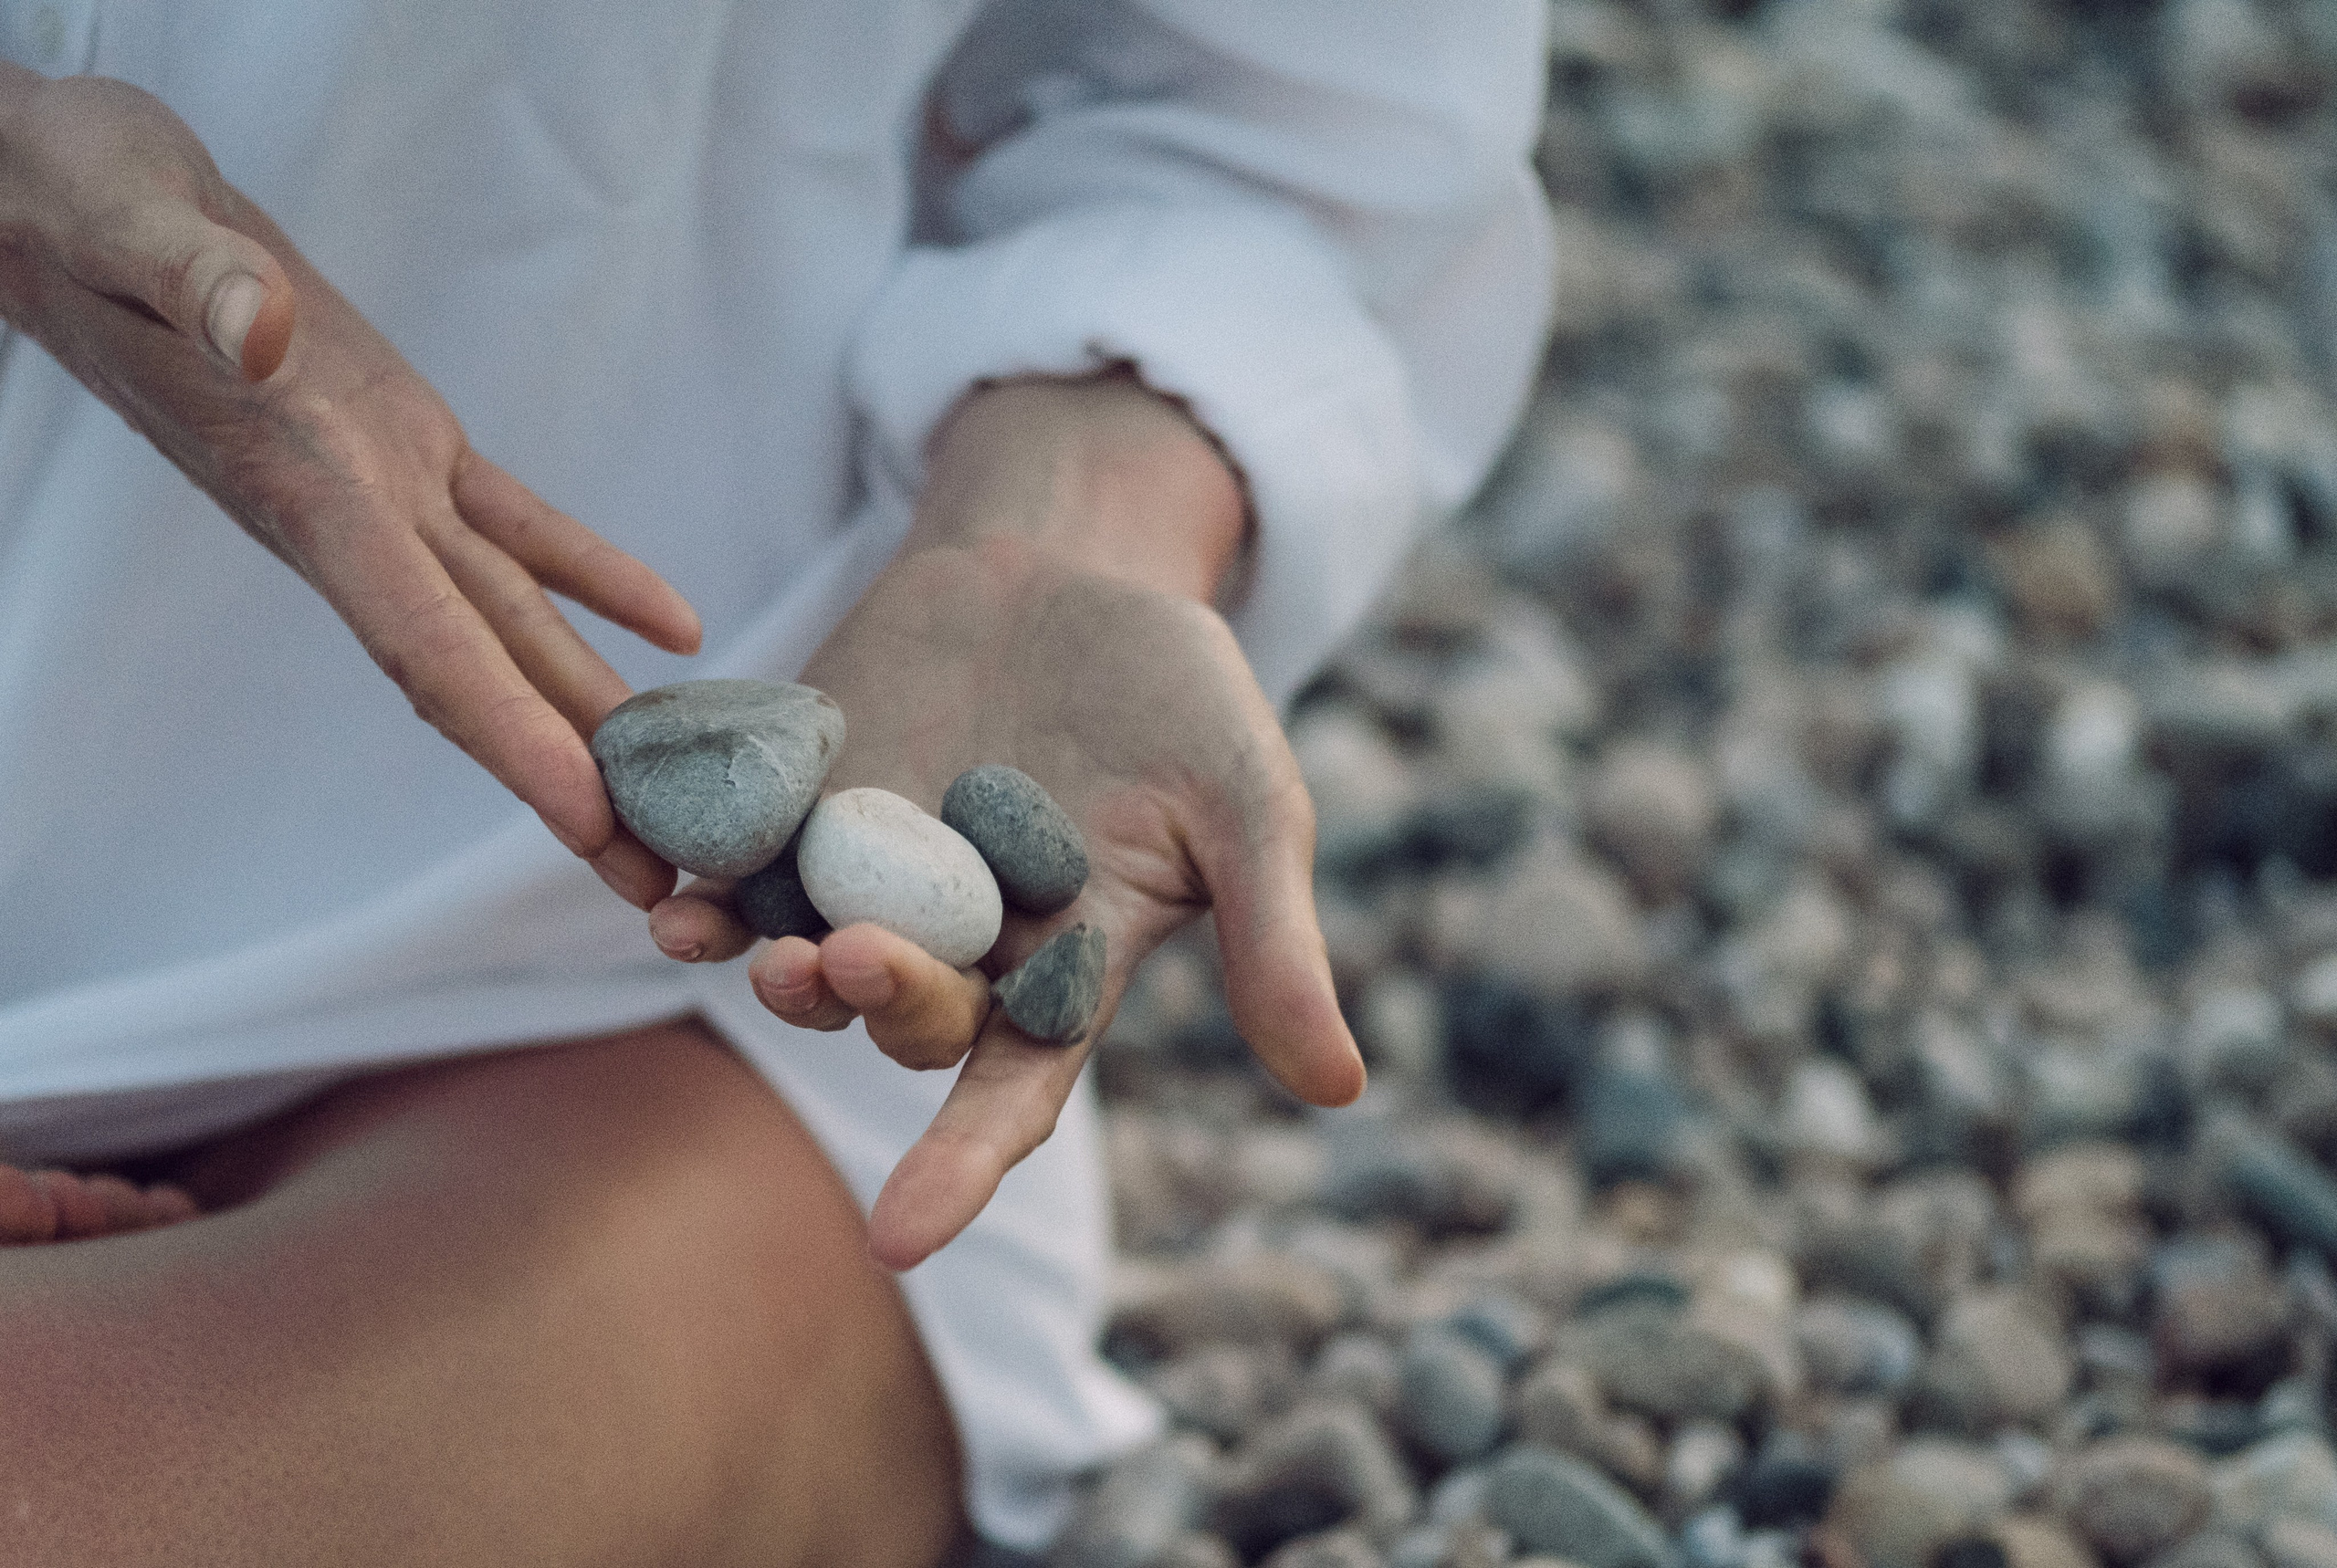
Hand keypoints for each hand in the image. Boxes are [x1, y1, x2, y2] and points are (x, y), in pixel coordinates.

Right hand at [0, 68, 699, 903]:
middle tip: (662, 884)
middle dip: (571, 783)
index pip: (420, 637)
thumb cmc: (75, 196)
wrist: (63, 197)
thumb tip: (254, 328)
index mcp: (303, 486)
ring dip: (595, 717)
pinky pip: (517, 527)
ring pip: (512, 622)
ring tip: (675, 810)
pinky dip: (594, 576)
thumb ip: (193, 279)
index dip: (504, 730)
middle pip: (484, 675)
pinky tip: (671, 626)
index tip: (583, 819)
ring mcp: (383, 486)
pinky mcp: (406, 439)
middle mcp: (352, 514)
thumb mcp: (126, 214)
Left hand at [648, 375, 1364, 1268]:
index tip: (902, 1237)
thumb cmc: (1179, 694)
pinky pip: (730, 855)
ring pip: (799, 953)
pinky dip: (688, 867)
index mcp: (1062, 971)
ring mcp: (866, 874)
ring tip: (726, 941)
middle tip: (840, 961)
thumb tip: (1340, 1090)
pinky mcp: (797, 797)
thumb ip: (1273, 940)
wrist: (1074, 565)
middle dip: (871, 1005)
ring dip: (757, 961)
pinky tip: (650, 866)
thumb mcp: (1249, 806)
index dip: (958, 1168)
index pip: (1009, 1100)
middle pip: (899, 1018)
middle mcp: (955, 946)